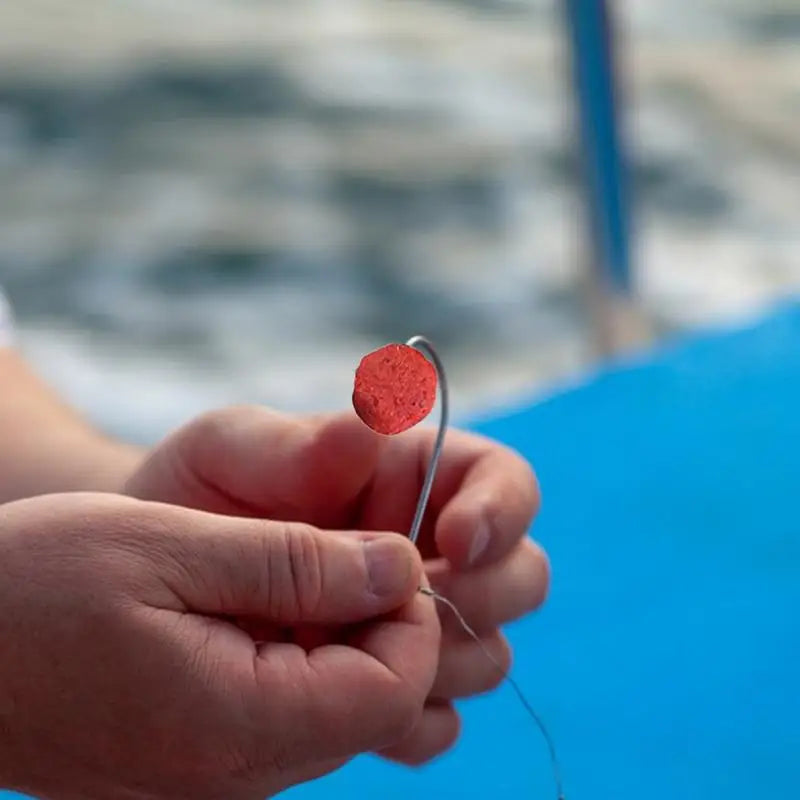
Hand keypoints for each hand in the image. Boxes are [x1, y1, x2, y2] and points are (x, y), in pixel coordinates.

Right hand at [0, 492, 438, 798]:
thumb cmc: (34, 587)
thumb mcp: (172, 546)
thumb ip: (298, 563)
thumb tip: (401, 567)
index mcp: (237, 729)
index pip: (396, 689)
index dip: (411, 612)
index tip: (378, 548)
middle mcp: (237, 776)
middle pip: (374, 703)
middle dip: (381, 620)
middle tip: (336, 548)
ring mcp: (217, 776)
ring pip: (335, 706)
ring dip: (339, 631)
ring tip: (294, 566)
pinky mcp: (199, 757)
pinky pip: (287, 711)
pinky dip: (298, 651)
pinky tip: (258, 601)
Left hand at [124, 405, 548, 765]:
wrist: (156, 580)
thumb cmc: (198, 491)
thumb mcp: (230, 450)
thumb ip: (299, 442)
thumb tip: (371, 425)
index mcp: (411, 477)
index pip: (503, 481)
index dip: (501, 510)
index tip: (459, 539)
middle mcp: (429, 550)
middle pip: (521, 575)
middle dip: (485, 595)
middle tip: (411, 606)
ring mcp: (413, 624)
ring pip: (489, 654)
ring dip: (447, 663)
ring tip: (357, 654)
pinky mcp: (386, 686)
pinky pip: (436, 723)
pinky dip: (409, 722)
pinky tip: (346, 710)